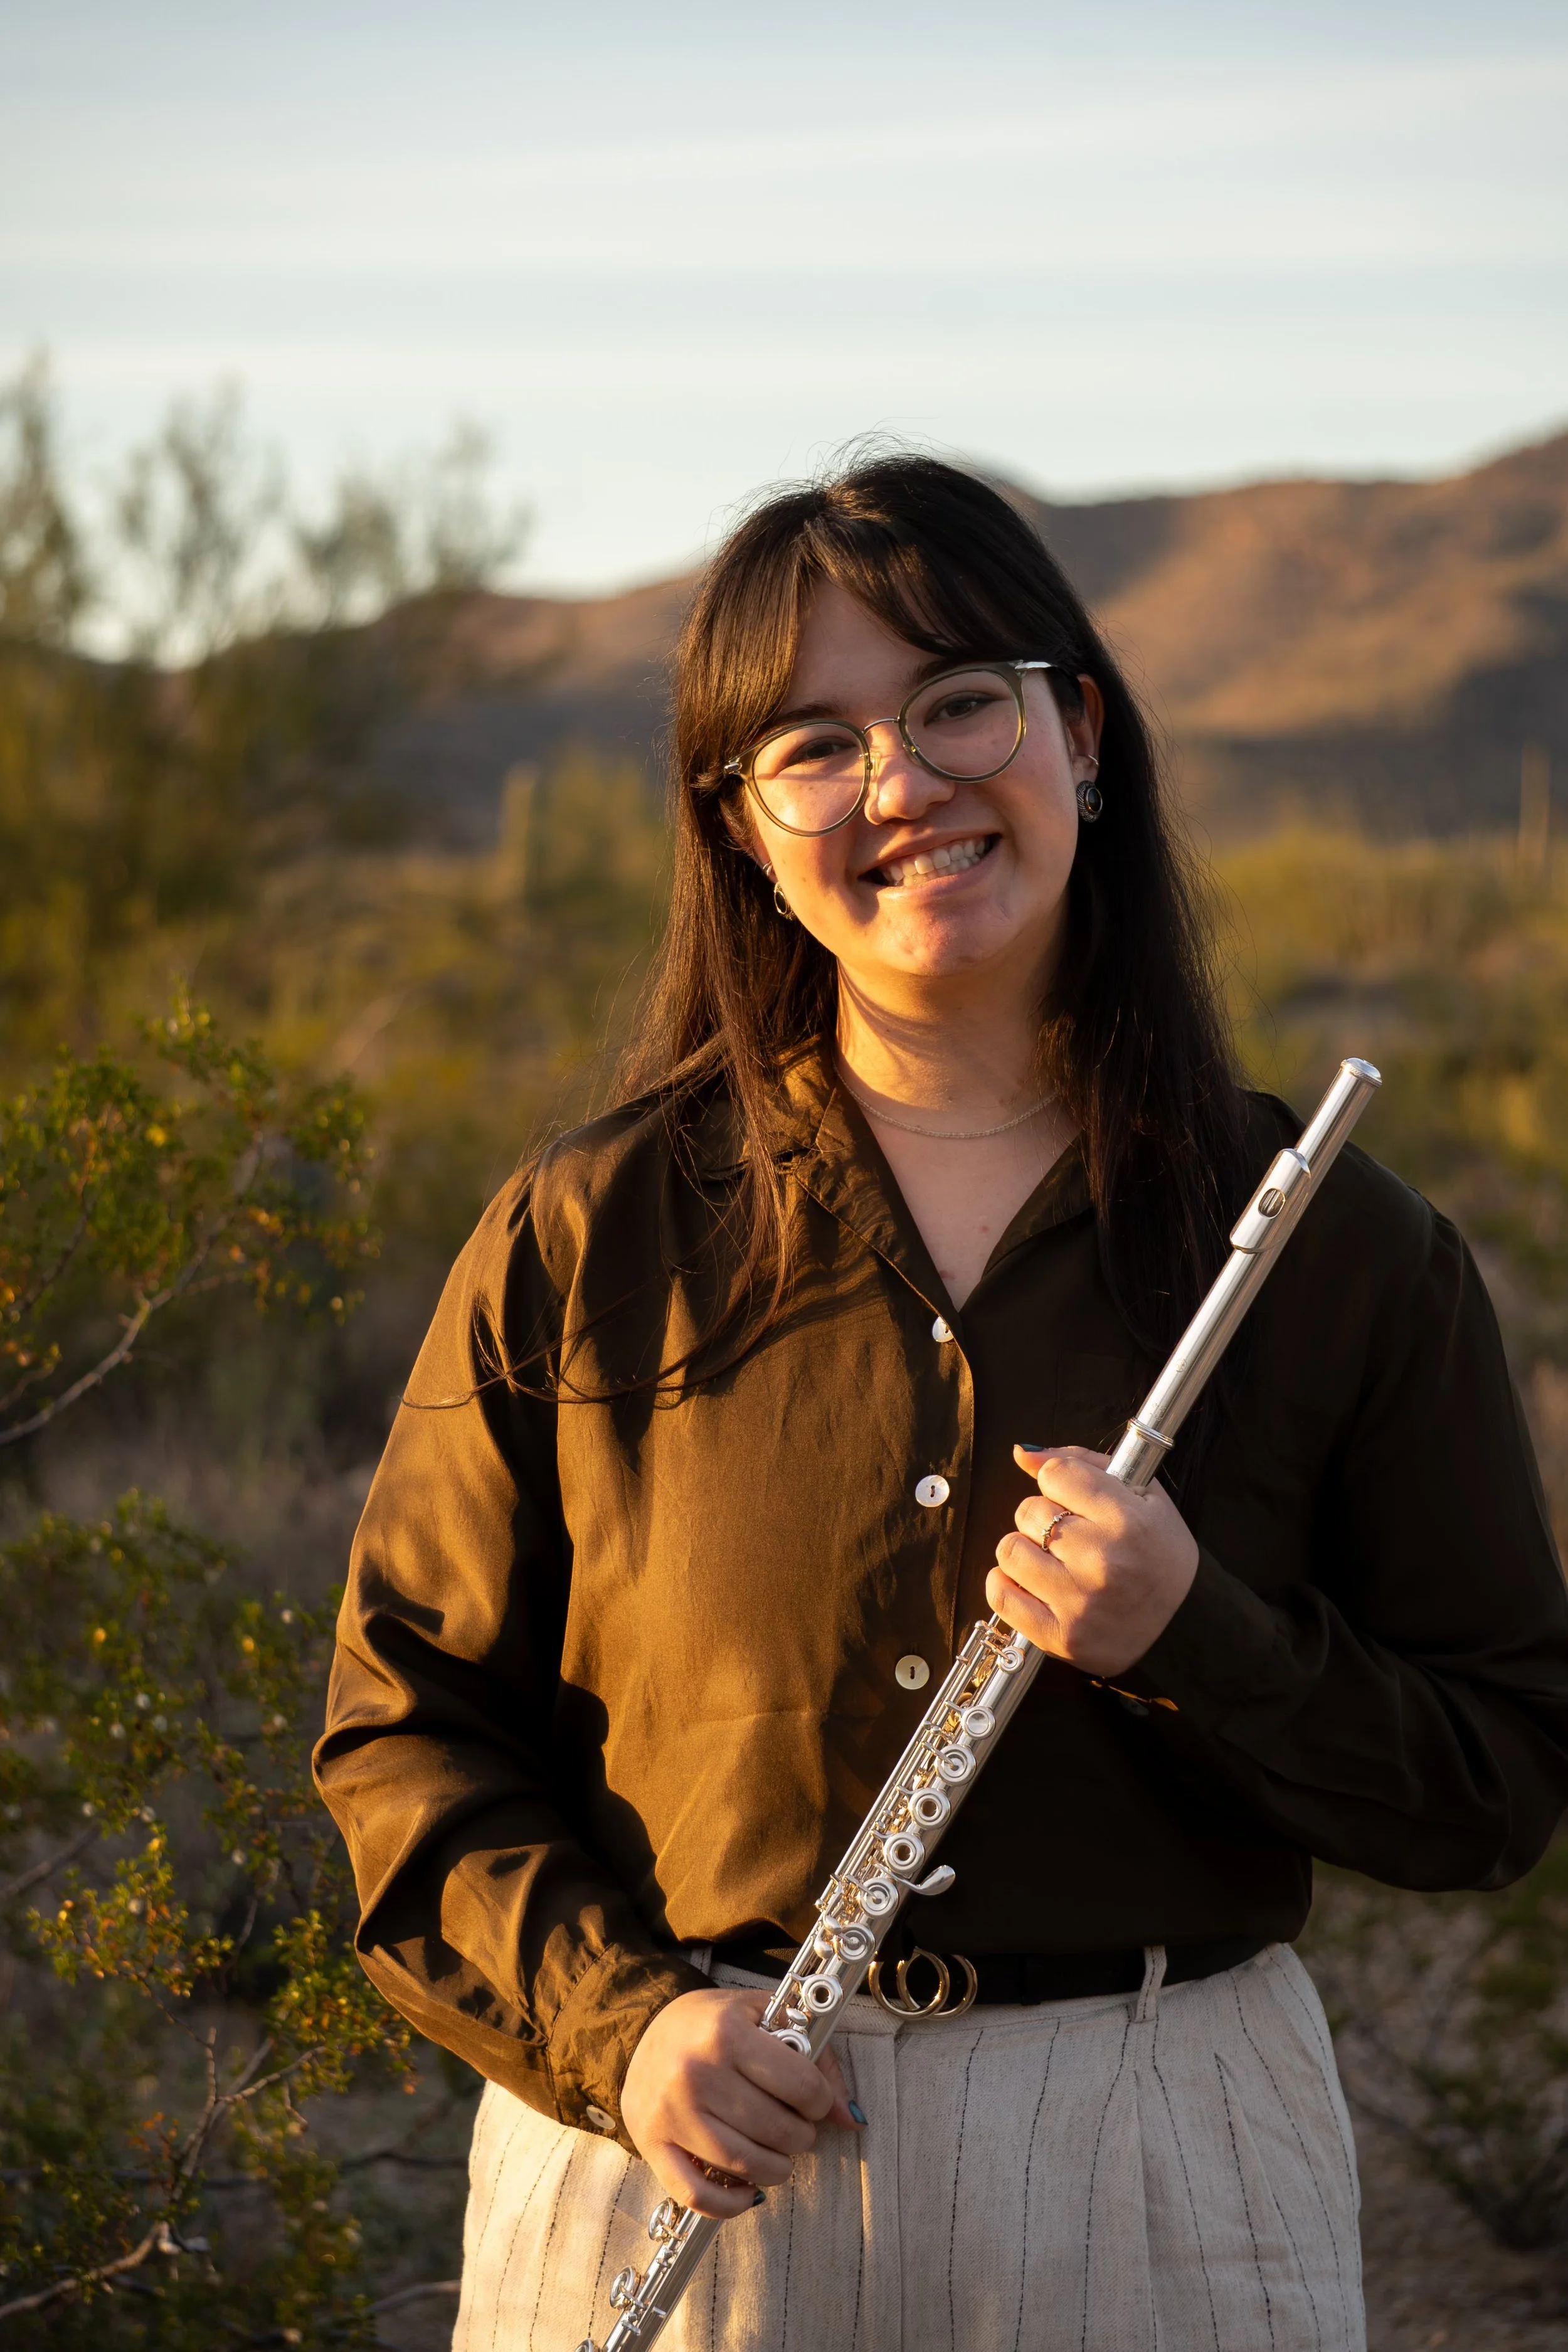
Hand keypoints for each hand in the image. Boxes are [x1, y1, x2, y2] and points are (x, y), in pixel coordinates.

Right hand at [620, 1986, 861, 2218]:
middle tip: (798, 2128)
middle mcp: (695, 2073)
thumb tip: (851, 2119)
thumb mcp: (764, 2016)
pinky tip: (748, 2191)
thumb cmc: (713, 2023)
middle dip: (801, 2136)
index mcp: (726, 2033)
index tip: (814, 2100)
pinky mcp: (652, 2146)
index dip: (819, 2099)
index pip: (799, 2084)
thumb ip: (815, 2060)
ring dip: (776, 2168)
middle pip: (775, 2129)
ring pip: (744, 2164)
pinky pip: (697, 2195)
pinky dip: (731, 2205)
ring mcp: (670, 2115)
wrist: (644, 2032)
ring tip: (779, 2155)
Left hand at [988, 1444, 1198, 1677]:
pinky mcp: (1060, 1636)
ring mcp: (1079, 1602)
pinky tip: (1029, 1582)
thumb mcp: (1143, 1495)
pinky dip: (1006, 1585)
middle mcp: (1102, 1560)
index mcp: (1127, 1520)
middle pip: (1029, 1510)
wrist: (1185, 1623)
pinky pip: (1001, 1596)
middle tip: (1069, 1535)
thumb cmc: (1159, 1554)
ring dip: (1024, 1550)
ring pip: (1010, 1549)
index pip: (1055, 1473)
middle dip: (1043, 1517)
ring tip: (1052, 1561)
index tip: (1074, 1499)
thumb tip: (1022, 1453)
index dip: (1059, 1482)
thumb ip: (1081, 1462)